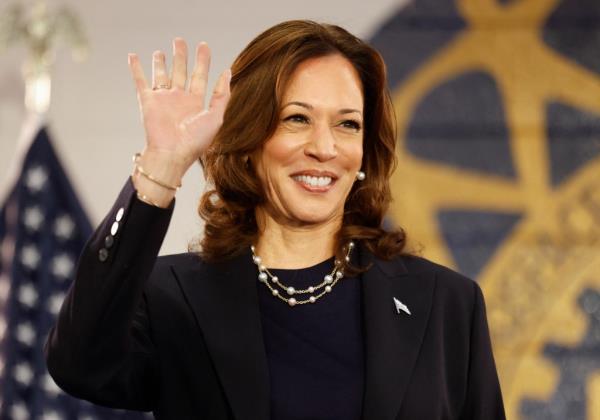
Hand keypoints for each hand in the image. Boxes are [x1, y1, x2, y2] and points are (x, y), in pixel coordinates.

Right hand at [128, 38, 230, 174]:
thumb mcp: (216, 117)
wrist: (172, 154)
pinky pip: (140, 81)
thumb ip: (222, 95)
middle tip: (180, 40)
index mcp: (196, 103)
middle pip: (180, 72)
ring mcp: (163, 100)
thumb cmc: (196, 141)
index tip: (203, 46)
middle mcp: (179, 99)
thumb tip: (228, 72)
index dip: (203, 61)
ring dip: (161, 63)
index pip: (200, 76)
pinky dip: (136, 68)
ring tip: (160, 51)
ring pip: (161, 75)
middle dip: (181, 56)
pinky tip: (132, 56)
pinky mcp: (148, 101)